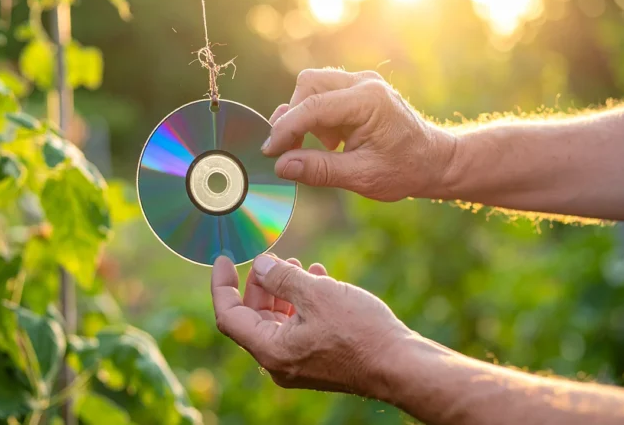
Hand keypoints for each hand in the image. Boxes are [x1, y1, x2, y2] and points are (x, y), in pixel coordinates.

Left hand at [210, 254, 413, 394]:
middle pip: (253, 318)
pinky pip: (300, 328)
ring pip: (278, 321)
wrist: (401, 365)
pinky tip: (320, 278)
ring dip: (284, 291)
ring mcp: (300, 364)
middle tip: (272, 259)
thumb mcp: (317, 294)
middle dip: (260, 285)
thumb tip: (261, 266)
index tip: (224, 259)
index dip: (222, 285)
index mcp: (271, 350)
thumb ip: (282, 278)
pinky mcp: (319, 360)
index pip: (229, 316)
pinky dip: (303, 304)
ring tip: (298, 264)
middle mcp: (280, 362)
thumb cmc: (360, 331)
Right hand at [264, 68, 457, 201]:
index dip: (285, 129)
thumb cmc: (404, 170)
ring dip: (304, 116)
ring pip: (312, 85)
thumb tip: (281, 166)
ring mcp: (362, 83)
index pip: (313, 107)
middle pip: (308, 84)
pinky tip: (332, 142)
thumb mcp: (362, 177)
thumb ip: (319, 170)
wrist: (434, 161)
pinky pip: (323, 94)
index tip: (269, 151)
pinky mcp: (358, 90)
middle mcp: (364, 84)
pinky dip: (316, 117)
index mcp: (369, 101)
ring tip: (323, 147)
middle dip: (293, 116)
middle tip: (292, 150)